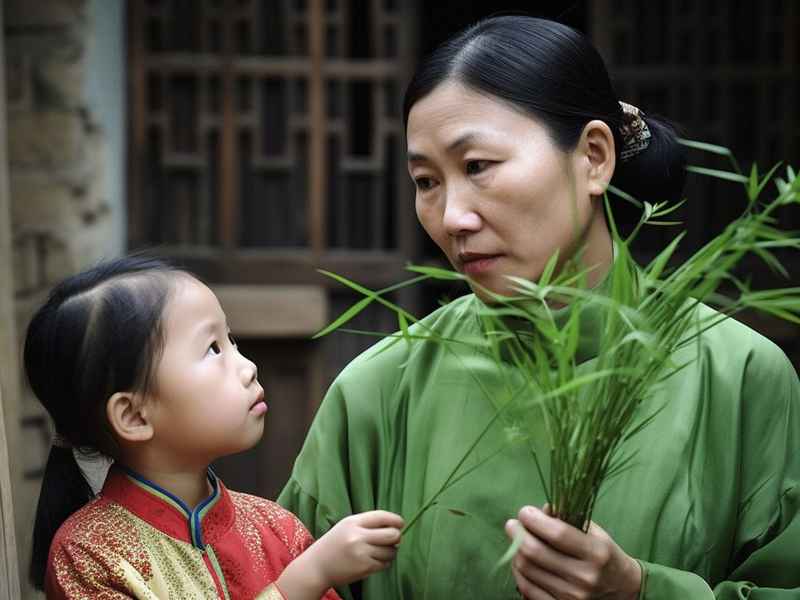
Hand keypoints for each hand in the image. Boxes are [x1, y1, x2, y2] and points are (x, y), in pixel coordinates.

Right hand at [278, 510, 403, 598]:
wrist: (317, 567)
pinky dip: (384, 562)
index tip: (400, 524)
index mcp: (353, 522)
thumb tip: (396, 527)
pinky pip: (385, 564)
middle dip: (396, 537)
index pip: (382, 516)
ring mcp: (361, 553)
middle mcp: (358, 537)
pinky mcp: (364, 568)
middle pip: (392, 534)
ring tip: (380, 551)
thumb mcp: (347, 526)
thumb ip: (369, 523)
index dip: (396, 520)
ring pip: (391, 551)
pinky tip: (375, 560)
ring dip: (390, 551)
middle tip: (392, 539)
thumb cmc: (335, 544)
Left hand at [505, 505, 640, 599]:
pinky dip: (519, 572)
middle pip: (535, 552)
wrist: (620, 589)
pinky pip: (526, 588)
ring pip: (527, 569)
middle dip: (517, 534)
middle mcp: (584, 577)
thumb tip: (540, 510)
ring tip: (518, 542)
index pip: (557, 533)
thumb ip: (568, 517)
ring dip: (516, 551)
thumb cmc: (603, 554)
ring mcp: (572, 596)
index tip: (524, 512)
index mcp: (596, 552)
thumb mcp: (594, 532)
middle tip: (512, 524)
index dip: (535, 520)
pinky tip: (522, 561)